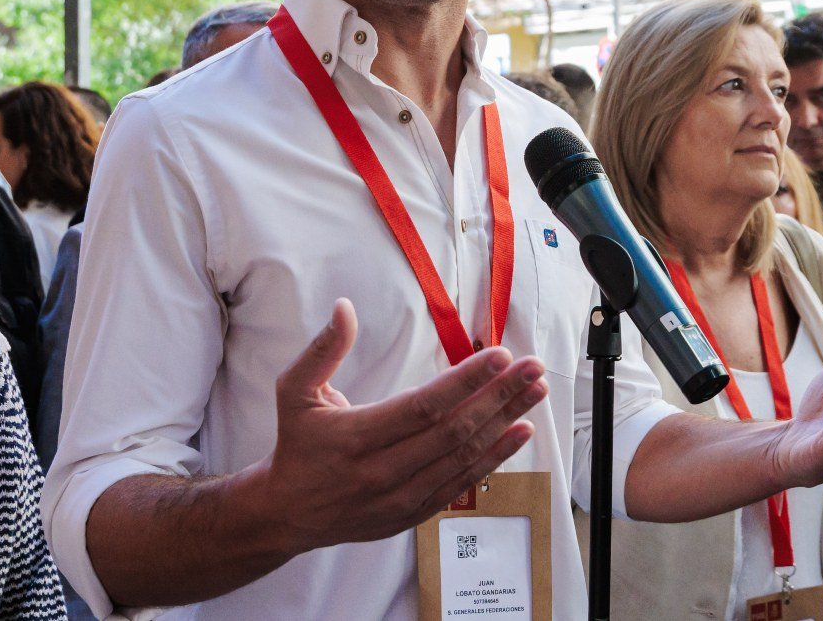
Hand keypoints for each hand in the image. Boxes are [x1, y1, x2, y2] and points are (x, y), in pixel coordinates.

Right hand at [259, 299, 549, 555]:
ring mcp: (401, 496)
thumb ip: (322, 350)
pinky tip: (518, 433)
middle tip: (533, 368)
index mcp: (355, 436)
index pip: (422, 406)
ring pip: (464, 457)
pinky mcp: (413, 513)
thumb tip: (345, 308)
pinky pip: (462, 484)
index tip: (500, 356)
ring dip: (505, 423)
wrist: (287, 514)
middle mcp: (382, 470)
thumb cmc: (297, 445)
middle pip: (454, 430)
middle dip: (499, 396)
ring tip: (535, 393)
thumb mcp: (293, 391)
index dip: (465, 381)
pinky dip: (494, 458)